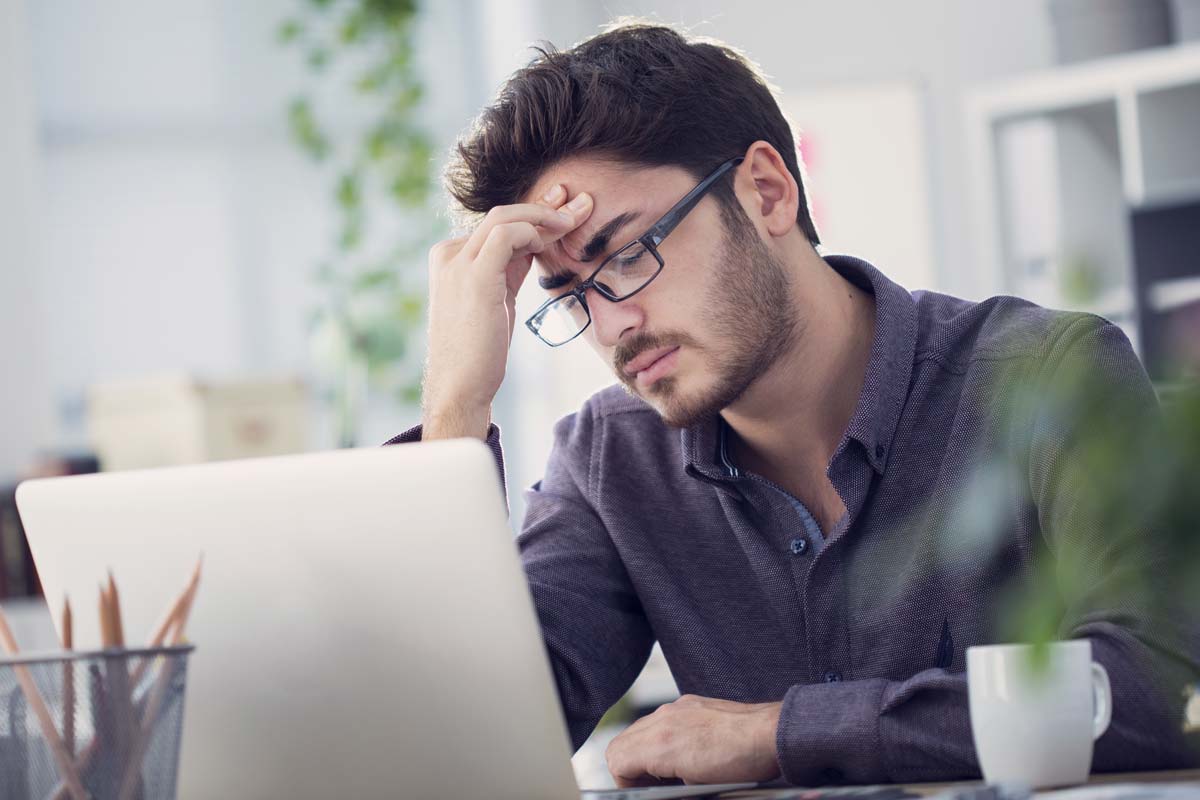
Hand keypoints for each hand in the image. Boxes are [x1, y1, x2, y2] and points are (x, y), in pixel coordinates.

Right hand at [422, 186, 592, 438]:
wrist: (460, 386)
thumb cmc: (479, 350)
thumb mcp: (496, 298)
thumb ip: (510, 269)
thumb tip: (535, 244)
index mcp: (452, 258)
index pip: (497, 224)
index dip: (533, 212)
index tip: (563, 206)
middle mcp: (450, 254)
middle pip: (502, 214)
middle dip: (544, 206)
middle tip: (579, 203)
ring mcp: (457, 262)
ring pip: (504, 217)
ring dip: (544, 215)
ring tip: (573, 221)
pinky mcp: (473, 275)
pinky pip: (507, 234)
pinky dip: (533, 231)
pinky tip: (549, 242)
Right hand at [604, 695, 782, 787]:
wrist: (771, 735)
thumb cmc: (742, 764)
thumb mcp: (696, 788)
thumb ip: (664, 787)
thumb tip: (656, 789)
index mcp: (661, 744)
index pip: (617, 760)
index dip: (624, 783)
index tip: (640, 793)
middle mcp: (663, 720)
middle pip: (621, 743)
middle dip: (629, 768)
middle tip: (649, 786)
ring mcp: (677, 708)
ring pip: (639, 730)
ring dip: (643, 752)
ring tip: (665, 771)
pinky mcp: (690, 703)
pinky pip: (660, 719)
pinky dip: (660, 737)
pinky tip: (681, 752)